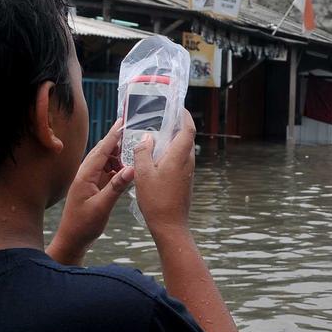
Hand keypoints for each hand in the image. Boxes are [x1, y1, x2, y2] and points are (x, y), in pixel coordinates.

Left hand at [49, 118, 135, 264]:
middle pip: (103, 152)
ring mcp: (91, 180)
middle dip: (117, 141)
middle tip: (132, 131)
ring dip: (119, 157)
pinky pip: (108, 172)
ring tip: (134, 153)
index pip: (101, 150)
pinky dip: (118, 168)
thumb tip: (132, 169)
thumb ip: (116, 186)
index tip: (122, 122)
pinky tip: (128, 170)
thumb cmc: (83, 224)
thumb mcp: (102, 206)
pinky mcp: (95, 187)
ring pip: (107, 161)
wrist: (73, 239)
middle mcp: (87, 174)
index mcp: (85, 175)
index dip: (113, 136)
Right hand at [132, 111, 196, 236]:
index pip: (188, 129)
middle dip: (176, 125)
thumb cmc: (156, 200)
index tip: (177, 107)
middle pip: (186, 138)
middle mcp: (187, 162)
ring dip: (172, 140)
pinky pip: (179, 160)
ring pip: (182, 150)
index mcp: (179, 157)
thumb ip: (143, 152)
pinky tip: (157, 156)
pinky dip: (171, 153)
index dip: (184, 116)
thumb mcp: (143, 173)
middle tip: (162, 117)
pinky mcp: (184, 180)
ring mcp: (187, 172)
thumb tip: (146, 137)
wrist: (170, 225)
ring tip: (156, 135)